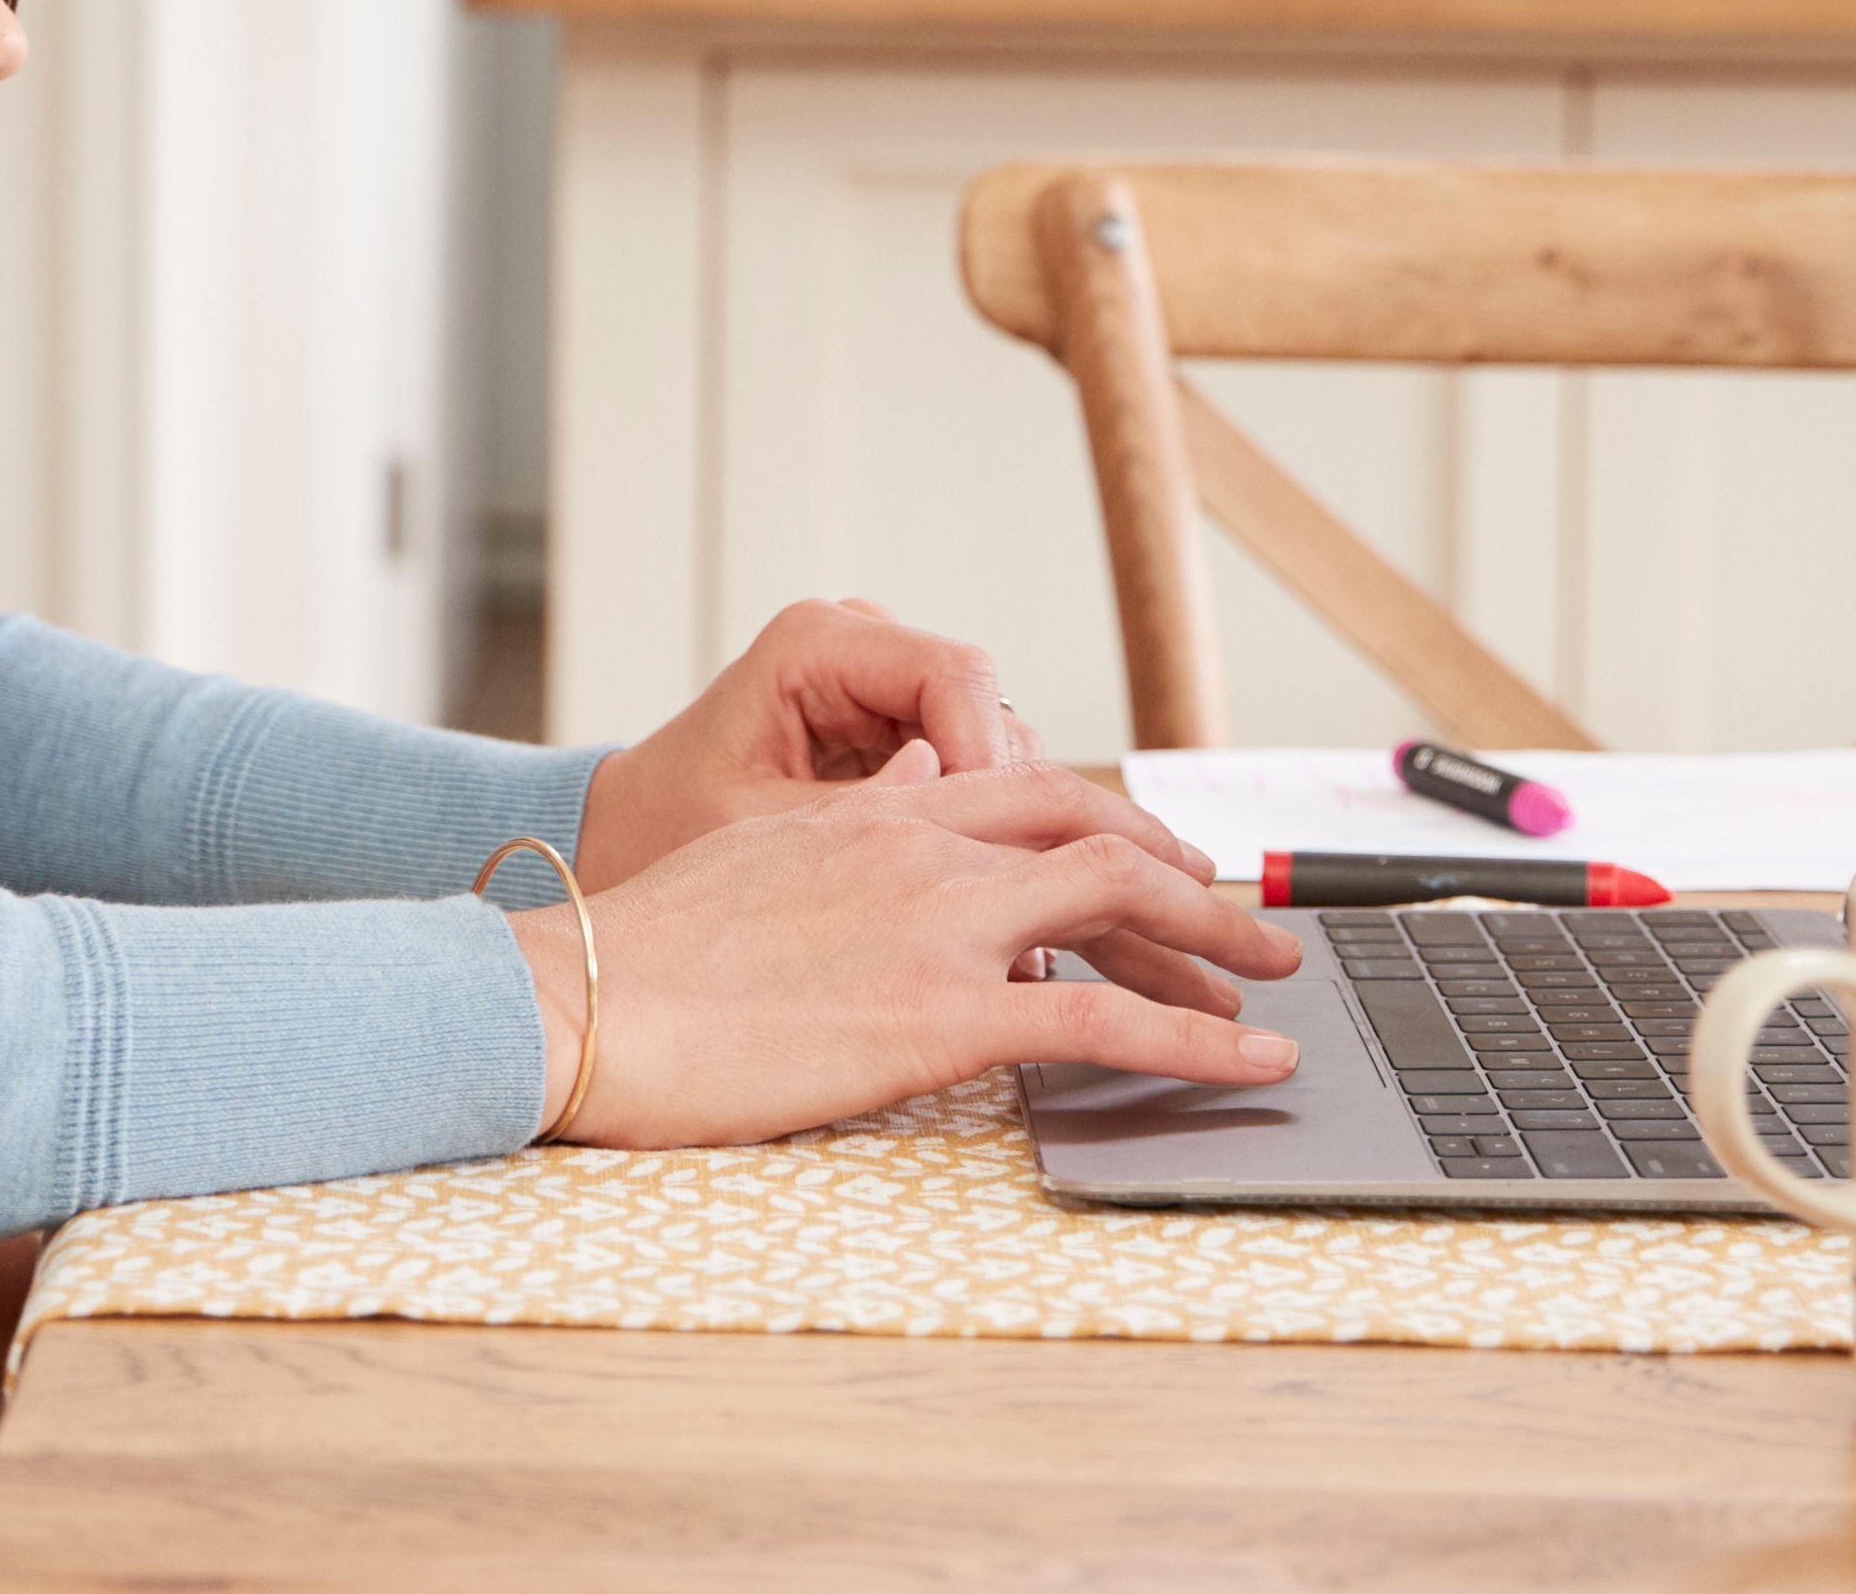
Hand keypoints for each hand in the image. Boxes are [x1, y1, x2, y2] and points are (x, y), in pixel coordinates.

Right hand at [522, 753, 1301, 1146]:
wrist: (578, 995)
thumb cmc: (625, 959)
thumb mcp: (733, 878)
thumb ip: (812, 869)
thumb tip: (845, 886)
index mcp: (864, 812)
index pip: (1021, 790)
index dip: (1107, 823)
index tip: (1153, 860)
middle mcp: (914, 844)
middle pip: (1092, 827)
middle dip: (1186, 869)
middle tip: (1246, 916)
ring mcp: (933, 922)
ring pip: (1120, 899)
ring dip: (1217, 937)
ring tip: (1278, 982)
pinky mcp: (938, 1013)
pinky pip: (1102, 1023)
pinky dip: (1198, 1044)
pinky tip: (1253, 1065)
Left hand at [580, 596, 1152, 884]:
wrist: (608, 891)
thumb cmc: (660, 848)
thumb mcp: (762, 837)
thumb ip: (872, 831)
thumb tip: (991, 846)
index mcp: (818, 644)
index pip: (955, 678)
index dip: (999, 769)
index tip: (1022, 865)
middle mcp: (866, 654)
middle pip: (999, 724)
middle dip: (1055, 823)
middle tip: (1114, 904)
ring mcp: (887, 704)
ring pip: (1006, 767)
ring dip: (1041, 853)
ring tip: (1078, 941)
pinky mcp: (899, 757)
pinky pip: (980, 799)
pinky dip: (1008, 865)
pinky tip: (1040, 942)